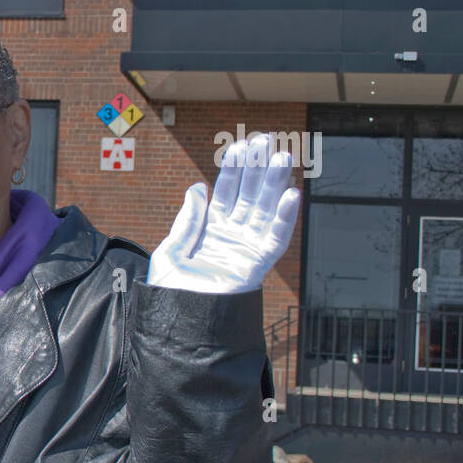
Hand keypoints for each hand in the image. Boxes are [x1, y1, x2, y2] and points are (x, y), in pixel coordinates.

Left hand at [147, 133, 300, 293]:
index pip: (225, 193)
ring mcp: (247, 249)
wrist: (180, 323)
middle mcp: (232, 237)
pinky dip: (284, 218)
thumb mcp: (171, 252)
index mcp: (210, 231)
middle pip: (248, 195)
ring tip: (282, 156)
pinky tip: (291, 193)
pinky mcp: (257, 266)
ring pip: (265, 210)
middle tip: (265, 140)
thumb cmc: (171, 292)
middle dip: (257, 168)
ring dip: (274, 184)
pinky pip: (275, 239)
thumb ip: (187, 222)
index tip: (239, 146)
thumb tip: (197, 188)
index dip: (233, 169)